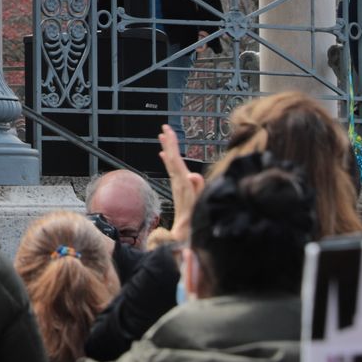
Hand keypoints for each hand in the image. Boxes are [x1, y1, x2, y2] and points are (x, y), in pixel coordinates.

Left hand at [159, 123, 203, 242]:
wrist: (186, 235)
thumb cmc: (194, 220)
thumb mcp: (198, 203)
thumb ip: (197, 189)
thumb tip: (193, 174)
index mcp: (183, 183)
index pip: (176, 160)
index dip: (172, 145)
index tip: (167, 132)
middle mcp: (179, 183)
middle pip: (172, 159)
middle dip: (169, 142)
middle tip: (164, 127)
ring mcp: (178, 185)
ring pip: (172, 163)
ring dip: (168, 148)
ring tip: (163, 136)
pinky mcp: (179, 189)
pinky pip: (173, 171)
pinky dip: (169, 161)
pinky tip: (164, 154)